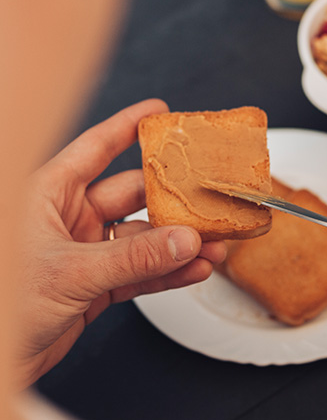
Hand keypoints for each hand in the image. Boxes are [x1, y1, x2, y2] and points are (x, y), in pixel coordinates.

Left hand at [17, 99, 225, 386]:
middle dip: (170, 202)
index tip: (159, 113)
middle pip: (132, 197)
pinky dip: (168, 273)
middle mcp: (69, 218)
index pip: (94, 149)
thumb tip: (183, 242)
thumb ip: (133, 258)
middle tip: (204, 202)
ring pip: (142, 240)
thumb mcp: (70, 272)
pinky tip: (193, 270)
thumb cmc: (2, 306)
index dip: (127, 128)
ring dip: (177, 245)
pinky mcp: (96, 285)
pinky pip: (140, 272)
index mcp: (49, 195)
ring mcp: (85, 252)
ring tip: (212, 245)